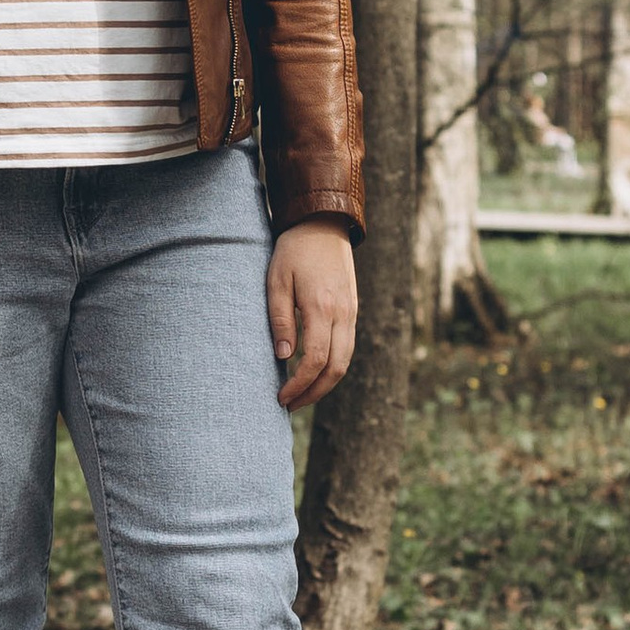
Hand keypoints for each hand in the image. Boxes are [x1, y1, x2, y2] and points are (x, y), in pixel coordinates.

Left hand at [266, 218, 356, 407]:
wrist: (323, 224)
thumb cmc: (293, 251)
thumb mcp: (277, 281)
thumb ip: (281, 320)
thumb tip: (284, 357)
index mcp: (322, 307)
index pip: (316, 360)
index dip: (300, 384)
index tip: (282, 397)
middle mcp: (343, 314)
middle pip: (336, 368)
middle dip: (314, 393)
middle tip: (290, 405)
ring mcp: (352, 312)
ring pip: (346, 361)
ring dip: (325, 384)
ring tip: (301, 395)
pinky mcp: (352, 310)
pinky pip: (347, 347)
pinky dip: (333, 367)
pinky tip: (314, 372)